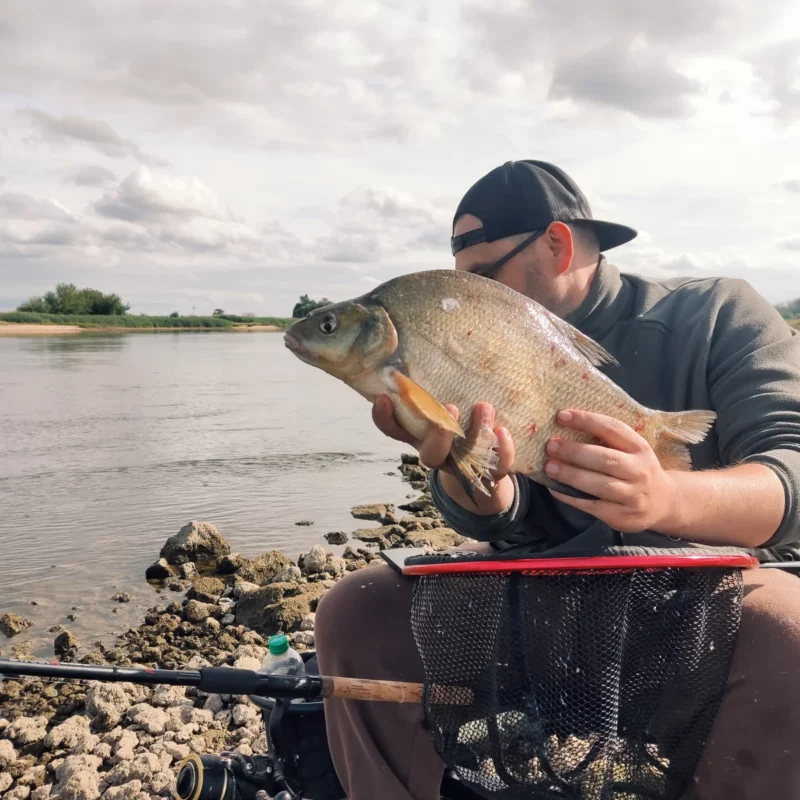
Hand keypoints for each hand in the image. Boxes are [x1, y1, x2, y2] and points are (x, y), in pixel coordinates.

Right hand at [372, 395, 514, 514]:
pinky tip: (503, 431)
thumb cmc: (458, 427)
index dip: (384, 418)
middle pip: (430, 454)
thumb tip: (420, 337)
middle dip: (438, 434)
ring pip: (466, 459)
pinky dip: (502, 450)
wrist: (484, 473)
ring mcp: (465, 467)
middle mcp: (440, 454)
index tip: (383, 398)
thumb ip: (431, 389)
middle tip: (450, 407)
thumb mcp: (440, 407)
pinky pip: (498, 466)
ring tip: (484, 407)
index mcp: (421, 437)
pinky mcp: (491, 472)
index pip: (395, 431)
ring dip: (476, 434)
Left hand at [544, 410, 677, 532]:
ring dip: (571, 475)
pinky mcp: (622, 516)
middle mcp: (639, 470)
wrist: (663, 502)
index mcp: (639, 448)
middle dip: (575, 452)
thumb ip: (607, 440)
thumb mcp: (632, 450)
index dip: (587, 421)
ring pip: (600, 485)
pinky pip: (593, 506)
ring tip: (550, 467)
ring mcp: (632, 495)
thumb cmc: (636, 469)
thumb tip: (566, 424)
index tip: (562, 416)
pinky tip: (555, 489)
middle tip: (551, 446)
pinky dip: (571, 497)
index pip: (613, 429)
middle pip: (605, 459)